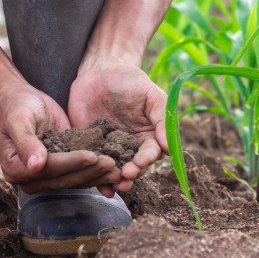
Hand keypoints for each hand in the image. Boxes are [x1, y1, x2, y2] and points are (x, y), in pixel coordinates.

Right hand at [0, 80, 120, 192]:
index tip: (92, 156)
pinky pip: (80, 173)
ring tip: (118, 169)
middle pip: (65, 178)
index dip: (72, 163)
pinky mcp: (61, 168)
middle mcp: (32, 178)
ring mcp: (47, 176)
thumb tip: (35, 166)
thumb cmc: (16, 106)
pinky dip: (97, 171)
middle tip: (112, 164)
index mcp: (16, 169)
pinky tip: (115, 167)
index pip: (50, 169)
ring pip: (76, 179)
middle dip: (90, 171)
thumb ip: (26, 142)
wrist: (20, 100)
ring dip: (97, 175)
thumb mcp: (18, 119)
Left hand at [69, 51, 168, 192]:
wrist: (99, 70)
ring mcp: (109, 148)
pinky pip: (93, 165)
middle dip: (131, 174)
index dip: (146, 160)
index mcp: (148, 135)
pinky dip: (95, 177)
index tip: (140, 163)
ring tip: (112, 186)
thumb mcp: (150, 94)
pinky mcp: (90, 147)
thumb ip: (162, 118)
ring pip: (114, 171)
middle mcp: (130, 146)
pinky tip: (98, 187)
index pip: (151, 153)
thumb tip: (168, 147)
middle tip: (125, 176)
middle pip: (134, 167)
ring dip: (115, 181)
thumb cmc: (129, 80)